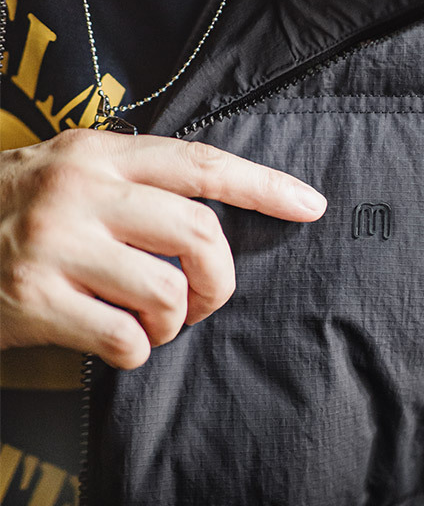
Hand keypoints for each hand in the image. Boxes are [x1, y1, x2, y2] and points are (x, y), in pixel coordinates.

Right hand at [0, 128, 326, 368]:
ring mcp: (55, 244)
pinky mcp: (34, 299)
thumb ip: (133, 183)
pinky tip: (113, 343)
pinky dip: (136, 352)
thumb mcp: (66, 174)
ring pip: (167, 293)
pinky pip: (127, 339)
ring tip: (150, 322)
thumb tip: (216, 218)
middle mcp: (79, 190)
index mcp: (96, 153)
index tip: (311, 205)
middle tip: (204, 301)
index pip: (200, 163)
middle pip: (199, 235)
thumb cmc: (10, 215)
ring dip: (174, 322)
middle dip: (219, 281)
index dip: (263, 185)